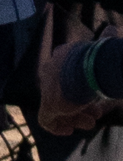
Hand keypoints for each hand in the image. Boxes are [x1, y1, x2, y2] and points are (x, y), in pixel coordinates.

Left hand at [37, 13, 121, 134]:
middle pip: (63, 93)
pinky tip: (67, 131)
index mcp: (63, 56)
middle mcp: (52, 71)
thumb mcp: (105, 47)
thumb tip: (114, 29)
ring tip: (89, 122)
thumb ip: (108, 40)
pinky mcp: (47, 104)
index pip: (68, 76)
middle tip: (95, 115)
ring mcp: (48, 88)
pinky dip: (56, 127)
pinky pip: (46, 120)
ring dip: (74, 117)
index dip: (84, 90)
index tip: (98, 100)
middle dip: (80, 106)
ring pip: (57, 108)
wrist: (91, 68)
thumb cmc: (103, 58)